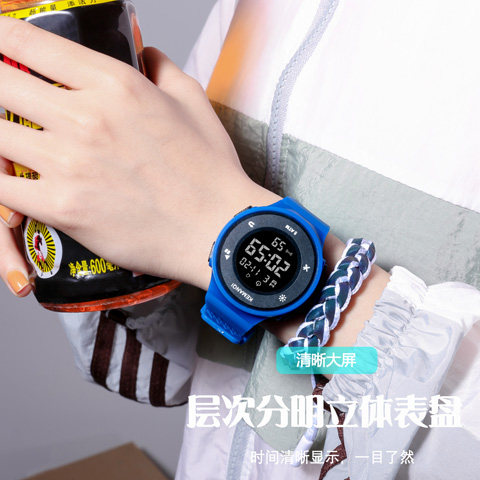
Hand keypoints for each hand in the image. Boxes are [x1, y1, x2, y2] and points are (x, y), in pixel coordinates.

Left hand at [0, 16, 274, 291]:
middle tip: (7, 98)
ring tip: (12, 141)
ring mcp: (70, 163)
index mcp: (116, 85)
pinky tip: (10, 179)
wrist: (217, 228)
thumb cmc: (210, 172)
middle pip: (1, 83)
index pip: (31, 42)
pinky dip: (0, 182)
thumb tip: (146, 52)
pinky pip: (1, 188)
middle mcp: (86, 117)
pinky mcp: (63, 207)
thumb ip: (162, 67)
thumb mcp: (193, 102)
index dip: (3, 37)